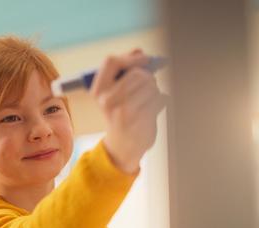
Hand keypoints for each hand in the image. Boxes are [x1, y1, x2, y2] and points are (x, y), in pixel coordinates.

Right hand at [91, 49, 166, 173]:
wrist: (123, 145)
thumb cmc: (121, 114)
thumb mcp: (114, 93)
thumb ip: (124, 71)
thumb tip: (138, 51)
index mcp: (98, 91)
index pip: (111, 62)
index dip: (131, 57)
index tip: (144, 59)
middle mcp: (107, 100)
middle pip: (137, 74)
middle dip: (147, 77)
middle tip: (147, 86)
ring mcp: (122, 111)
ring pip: (151, 85)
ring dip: (154, 90)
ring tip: (147, 101)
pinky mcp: (140, 120)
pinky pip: (161, 98)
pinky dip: (161, 101)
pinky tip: (152, 111)